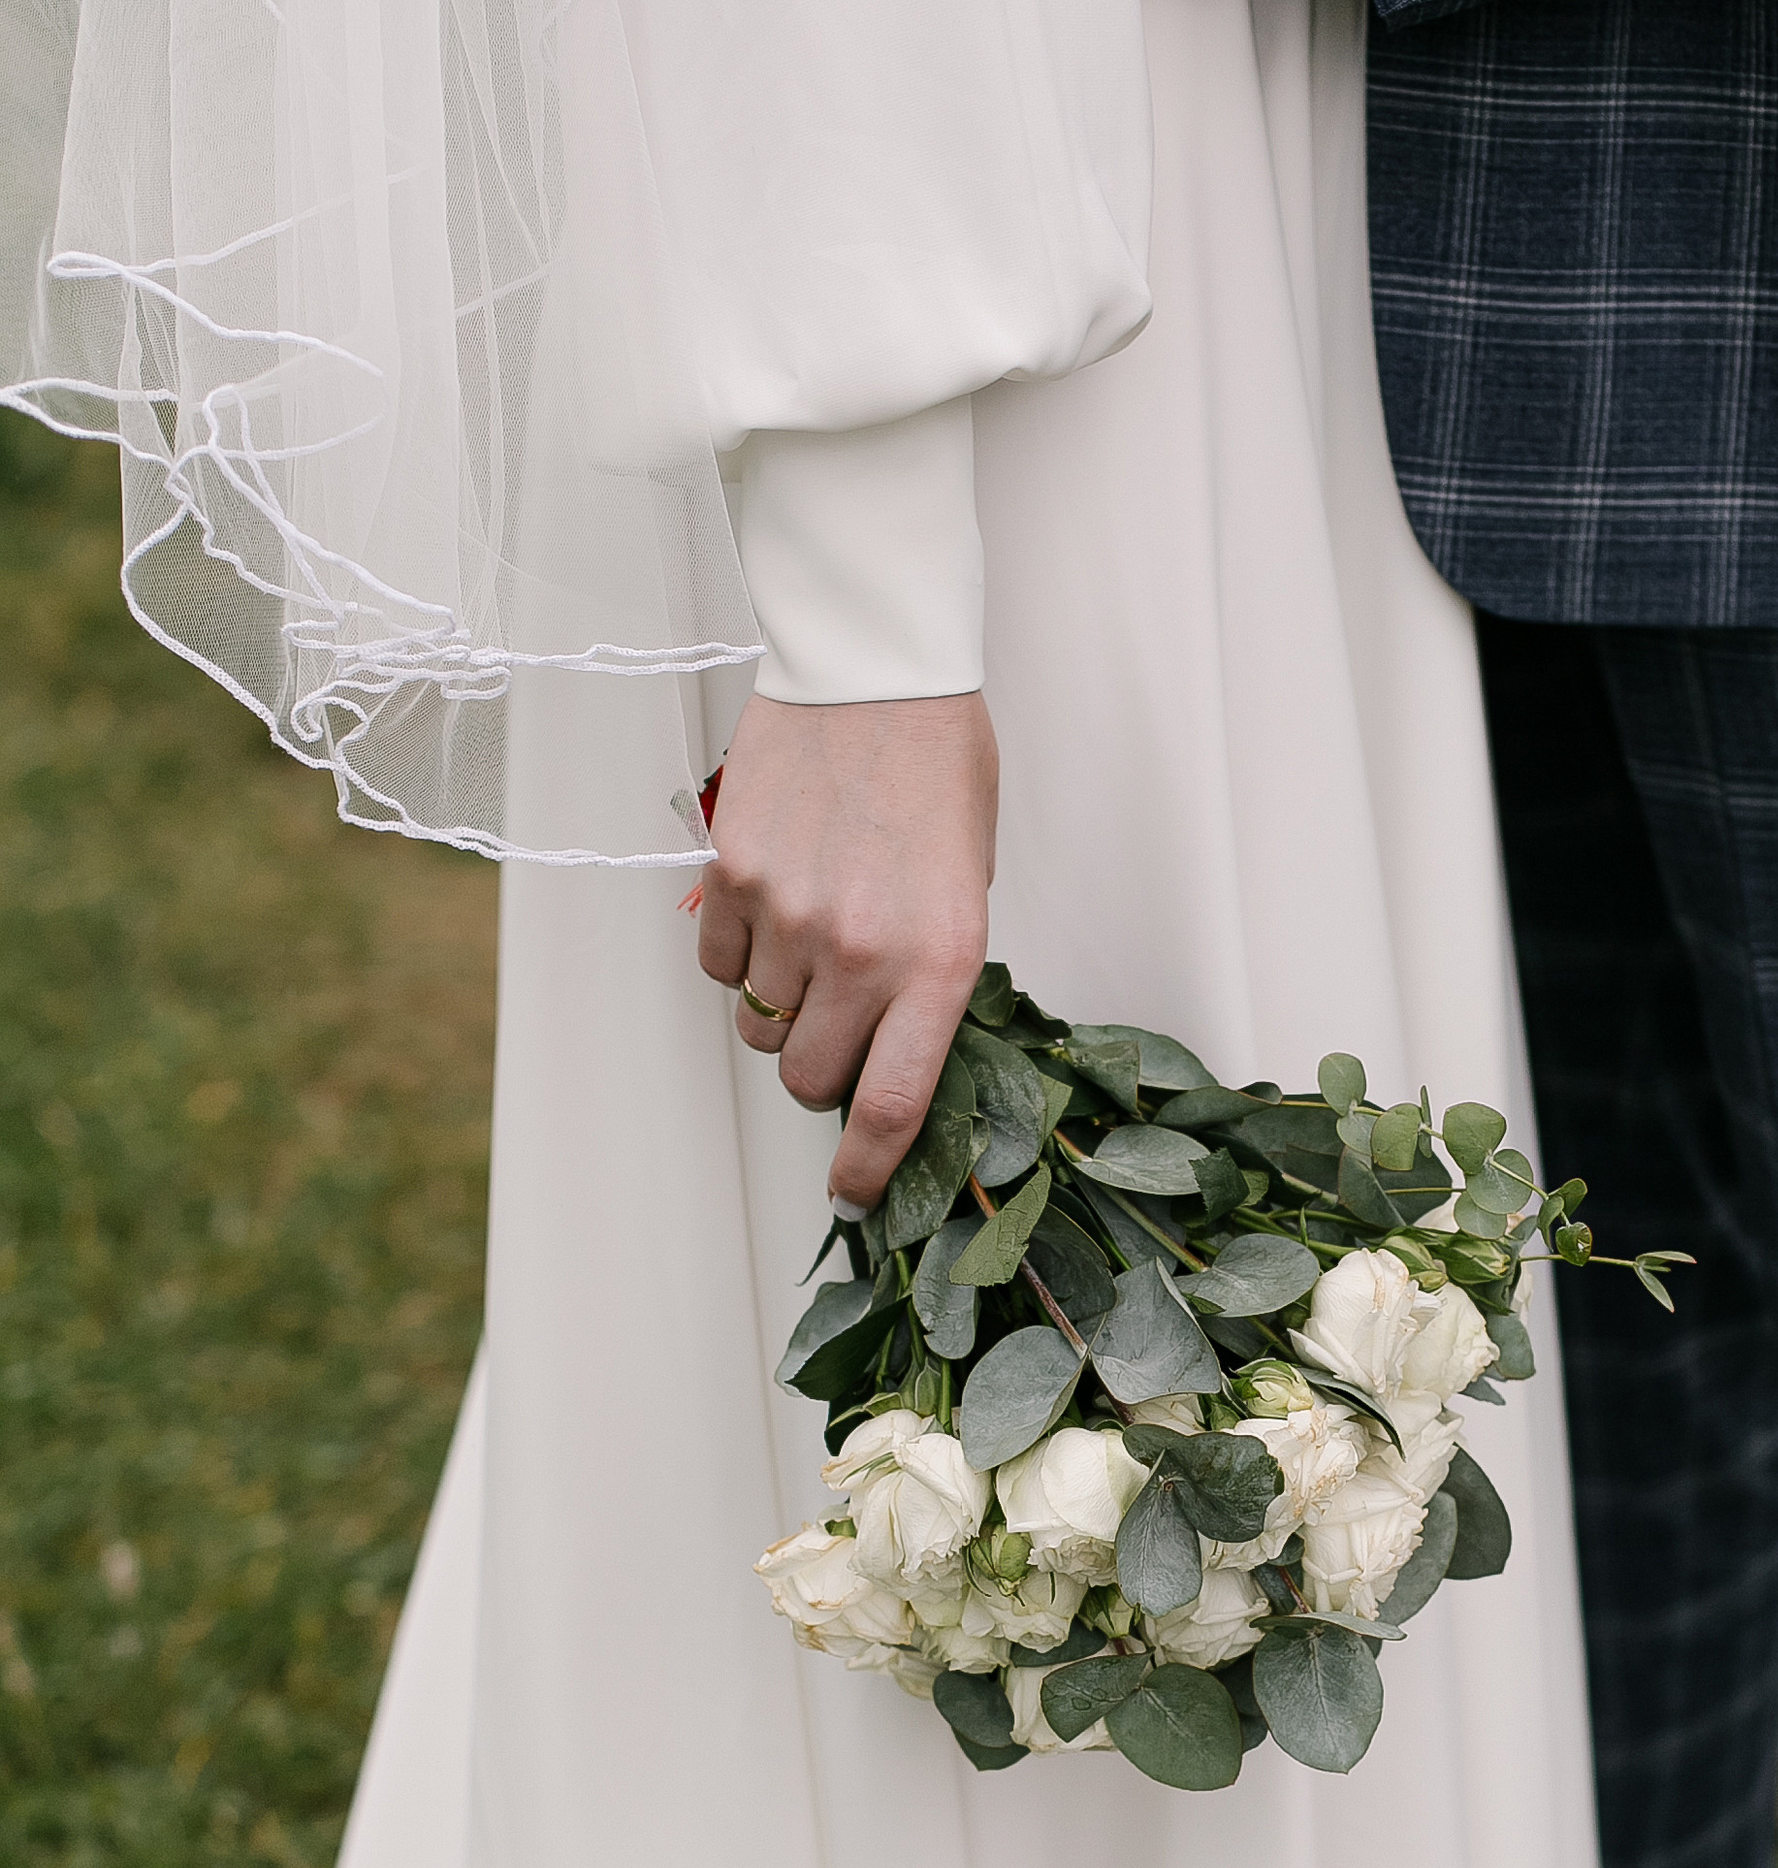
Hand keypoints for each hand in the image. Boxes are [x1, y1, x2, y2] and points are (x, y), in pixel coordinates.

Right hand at [694, 691, 997, 1210]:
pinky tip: (771, 907)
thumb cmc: (938, 771)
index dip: (866, 1173)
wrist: (875, 668)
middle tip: (837, 1031)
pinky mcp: (732, 877)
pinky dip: (739, 959)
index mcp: (942, 962)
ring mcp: (790, 916)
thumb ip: (929, 976)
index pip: (890, 1107)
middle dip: (821, 1074)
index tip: (855, 1199)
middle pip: (810, 1079)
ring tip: (811, 946)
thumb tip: (888, 1055)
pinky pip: (719, 967)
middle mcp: (863, 953)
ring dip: (781, 1012)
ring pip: (761, 1027)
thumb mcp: (967, 886)